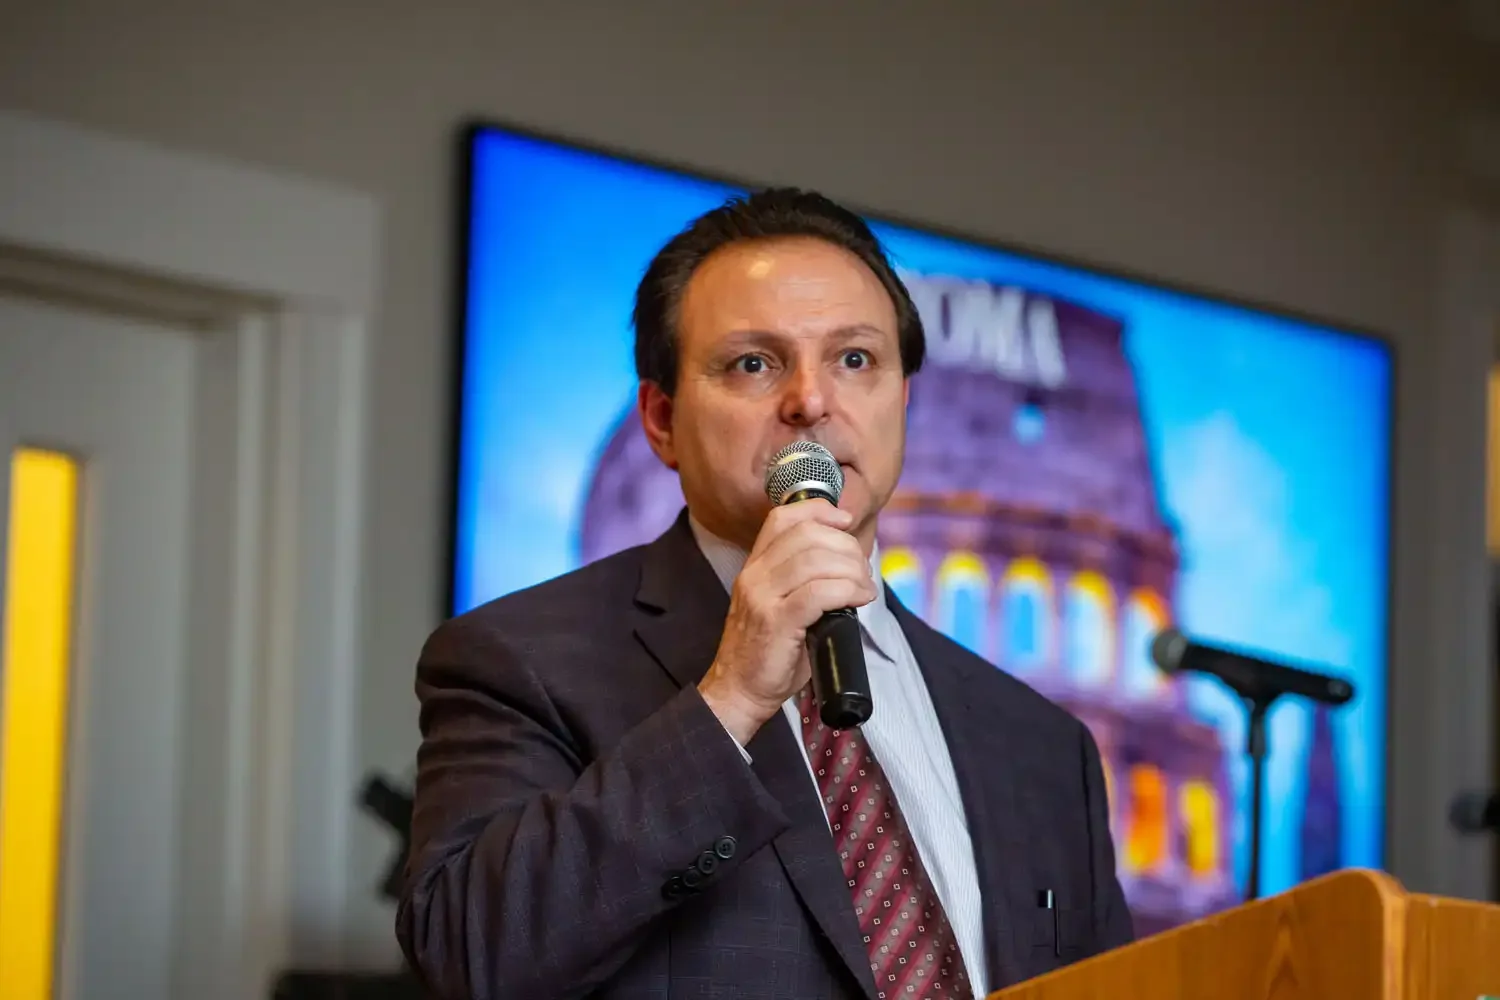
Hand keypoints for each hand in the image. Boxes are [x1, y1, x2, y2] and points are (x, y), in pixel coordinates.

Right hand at [698, 500, 877, 745]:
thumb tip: (847, 564)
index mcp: (754, 566)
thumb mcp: (777, 605)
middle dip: (846, 547)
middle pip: (808, 535)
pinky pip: (820, 592)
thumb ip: (800, 580)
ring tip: (864, 588)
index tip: (845, 521)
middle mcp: (755, 575)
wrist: (737, 690)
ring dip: (852, 570)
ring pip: (816, 561)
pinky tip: (860, 599)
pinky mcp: (776, 621)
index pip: (783, 518)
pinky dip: (848, 590)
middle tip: (862, 570)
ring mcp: (763, 597)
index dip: (819, 510)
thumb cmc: (766, 652)